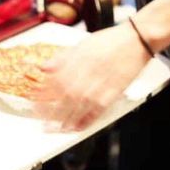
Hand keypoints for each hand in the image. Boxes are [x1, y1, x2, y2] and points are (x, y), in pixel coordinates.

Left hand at [35, 21, 150, 130]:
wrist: (136, 40)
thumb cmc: (109, 41)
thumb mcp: (80, 45)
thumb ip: (61, 58)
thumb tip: (43, 67)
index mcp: (77, 61)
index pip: (54, 81)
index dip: (42, 94)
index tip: (33, 101)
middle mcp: (87, 74)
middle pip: (63, 97)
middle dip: (49, 110)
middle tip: (39, 119)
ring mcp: (100, 85)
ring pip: (78, 107)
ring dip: (63, 120)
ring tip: (52, 129)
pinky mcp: (112, 94)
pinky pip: (97, 112)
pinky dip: (85, 121)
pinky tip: (75, 128)